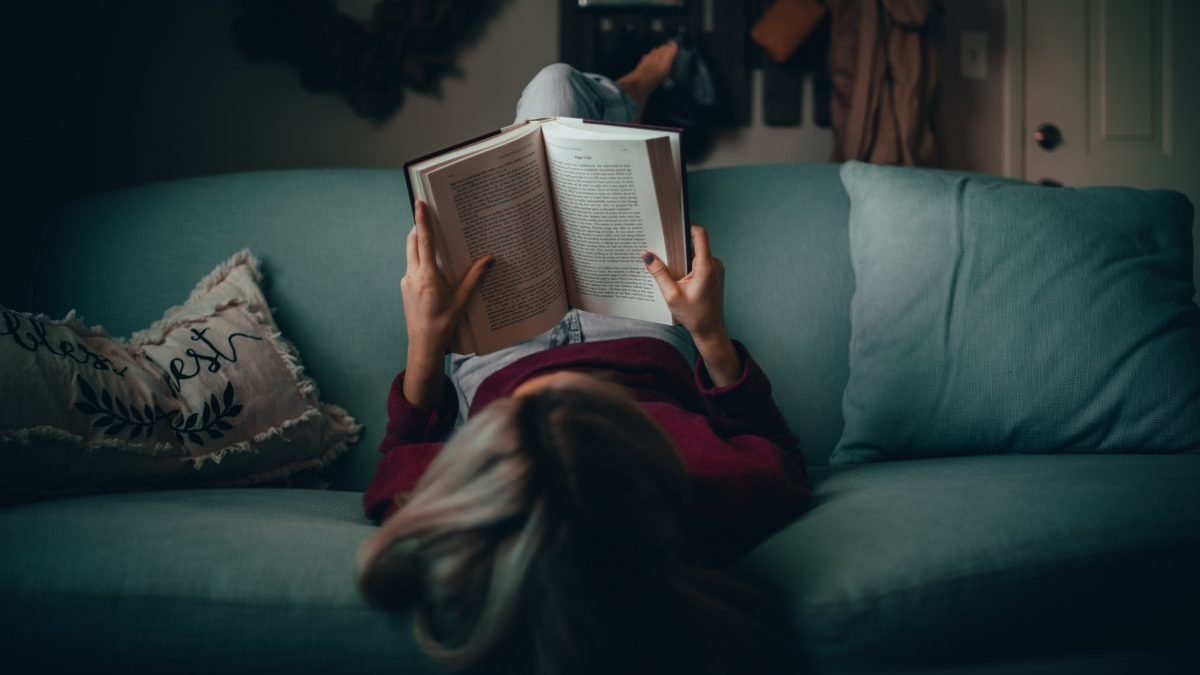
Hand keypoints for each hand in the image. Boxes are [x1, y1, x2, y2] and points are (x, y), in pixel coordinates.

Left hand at [401, 200, 491, 405]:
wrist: (423, 346)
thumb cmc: (443, 324)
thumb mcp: (462, 300)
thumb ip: (474, 277)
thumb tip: (489, 259)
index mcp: (427, 276)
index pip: (424, 241)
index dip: (422, 220)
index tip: (419, 202)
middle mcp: (413, 275)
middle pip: (413, 242)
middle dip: (419, 227)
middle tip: (428, 214)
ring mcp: (407, 281)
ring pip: (411, 254)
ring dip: (419, 243)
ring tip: (434, 239)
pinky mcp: (405, 288)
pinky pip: (412, 267)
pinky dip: (420, 260)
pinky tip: (434, 266)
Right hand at [643, 225, 740, 385]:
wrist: (710, 331)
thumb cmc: (694, 315)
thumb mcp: (671, 295)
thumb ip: (659, 273)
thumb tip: (646, 254)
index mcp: (706, 266)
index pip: (700, 234)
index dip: (686, 226)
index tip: (671, 226)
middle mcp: (714, 264)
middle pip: (695, 243)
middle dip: (678, 244)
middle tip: (661, 247)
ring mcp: (716, 269)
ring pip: (697, 253)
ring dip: (682, 257)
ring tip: (667, 265)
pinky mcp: (714, 275)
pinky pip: (700, 262)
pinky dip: (688, 265)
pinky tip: (677, 276)